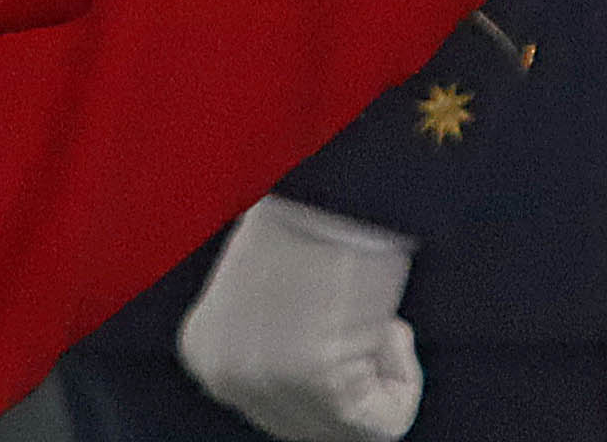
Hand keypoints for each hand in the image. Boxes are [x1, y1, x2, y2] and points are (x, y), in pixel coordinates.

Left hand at [175, 195, 422, 441]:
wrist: (327, 189)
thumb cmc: (308, 225)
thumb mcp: (266, 296)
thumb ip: (273, 342)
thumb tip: (311, 379)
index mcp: (203, 351)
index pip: (278, 406)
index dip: (329, 370)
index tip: (339, 319)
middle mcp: (223, 376)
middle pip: (312, 424)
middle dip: (352, 381)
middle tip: (363, 321)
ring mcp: (267, 386)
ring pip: (354, 426)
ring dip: (379, 371)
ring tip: (369, 315)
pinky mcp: (318, 387)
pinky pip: (385, 424)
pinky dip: (404, 378)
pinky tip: (386, 324)